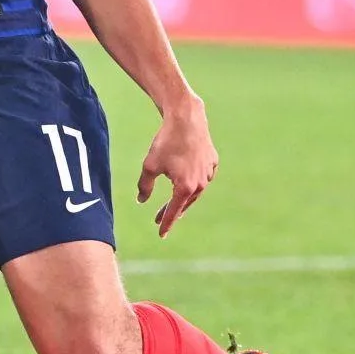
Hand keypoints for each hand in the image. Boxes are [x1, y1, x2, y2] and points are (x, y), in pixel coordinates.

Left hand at [137, 97, 217, 237]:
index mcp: (185, 188)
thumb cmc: (166, 142)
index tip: (161, 235)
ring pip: (196, 191)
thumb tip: (141, 200)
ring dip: (184, 196)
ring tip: (174, 200)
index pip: (173, 212)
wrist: (186, 119)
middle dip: (172, 211)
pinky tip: (187, 180)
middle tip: (159, 218)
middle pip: (185, 203)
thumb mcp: (150, 166)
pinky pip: (203, 176)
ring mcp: (209, 173)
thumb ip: (145, 186)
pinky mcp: (213, 162)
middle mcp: (200, 184)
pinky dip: (195, 181)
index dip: (166, 224)